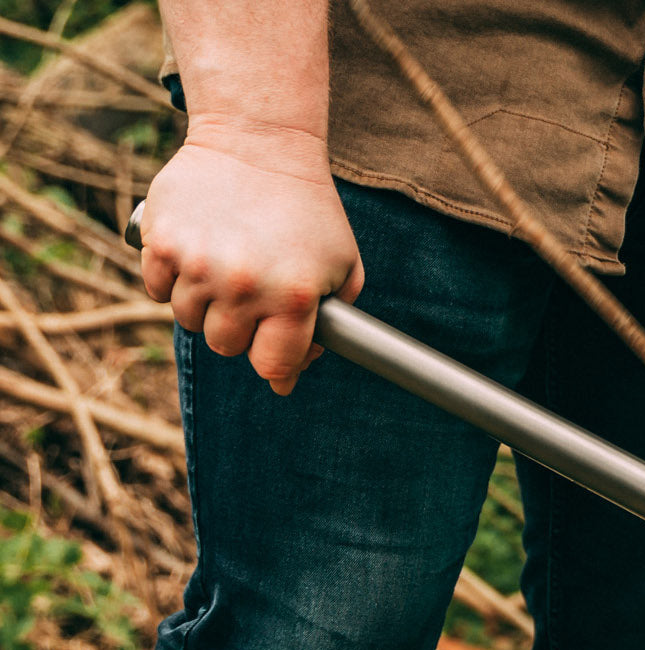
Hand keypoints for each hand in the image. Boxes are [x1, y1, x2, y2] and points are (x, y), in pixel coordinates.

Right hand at [139, 119, 363, 394]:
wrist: (259, 143)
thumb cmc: (308, 210)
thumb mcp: (343, 264)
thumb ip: (332, 320)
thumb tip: (297, 368)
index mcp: (293, 298)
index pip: (272, 366)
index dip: (277, 366)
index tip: (275, 355)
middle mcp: (244, 286)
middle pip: (226, 346)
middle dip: (240, 330)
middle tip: (251, 298)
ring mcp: (198, 264)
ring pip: (190, 319)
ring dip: (206, 305)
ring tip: (225, 270)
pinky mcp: (161, 241)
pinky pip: (158, 289)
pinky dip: (172, 281)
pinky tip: (195, 257)